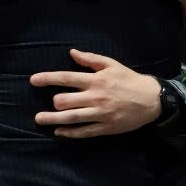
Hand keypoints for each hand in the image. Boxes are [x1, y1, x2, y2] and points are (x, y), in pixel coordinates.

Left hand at [31, 49, 161, 137]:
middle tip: (49, 103)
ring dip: (52, 119)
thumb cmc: (129, 80)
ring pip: (71, 118)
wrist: (151, 99)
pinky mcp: (105, 128)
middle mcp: (96, 97)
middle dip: (54, 101)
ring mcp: (100, 114)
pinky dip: (70, 133)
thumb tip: (71, 53)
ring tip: (39, 119)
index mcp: (96, 80)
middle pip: (65, 101)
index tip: (33, 80)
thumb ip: (91, 59)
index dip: (48, 79)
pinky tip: (59, 132)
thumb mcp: (112, 65)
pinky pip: (84, 132)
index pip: (66, 78)